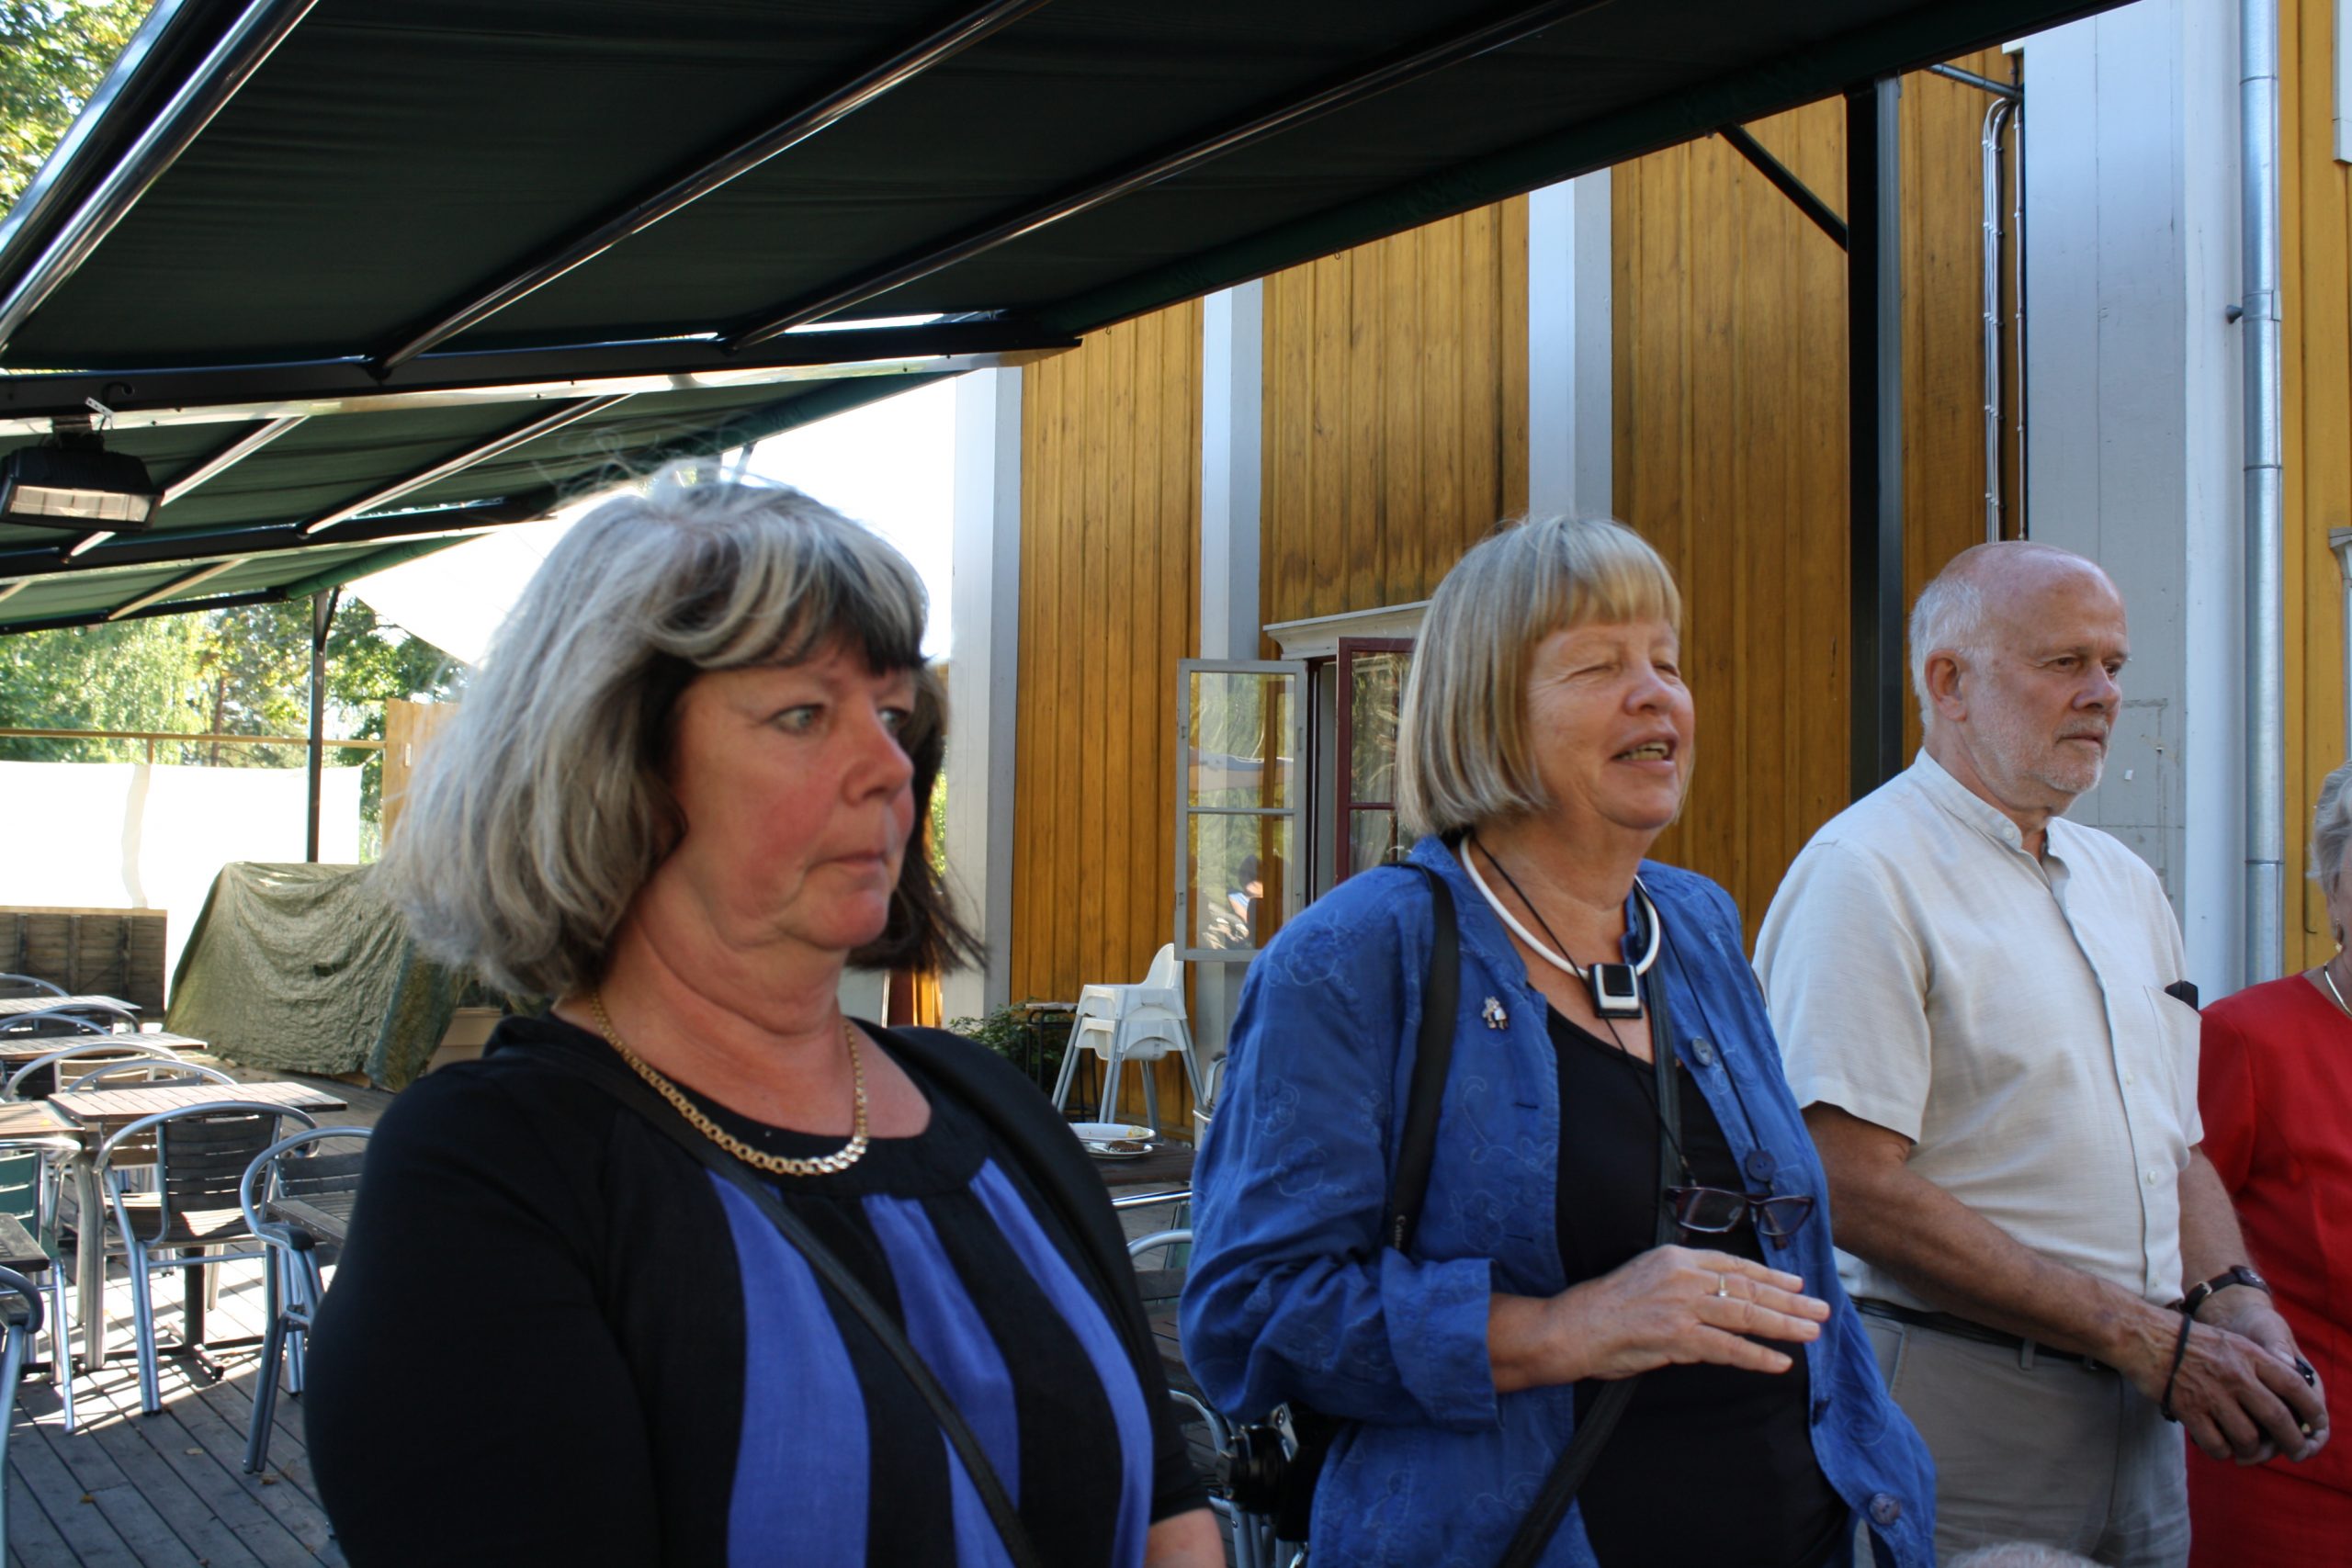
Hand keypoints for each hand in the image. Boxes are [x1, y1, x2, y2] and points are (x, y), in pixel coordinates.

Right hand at [1541, 1245, 1828, 1382]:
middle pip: (1748, 1288)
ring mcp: (1682, 1306)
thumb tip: (1718, 1296)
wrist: (1574, 1327)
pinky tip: (1780, 1363)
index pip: (1735, 1265)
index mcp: (1676, 1257)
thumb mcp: (1647, 1275)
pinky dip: (1757, 1356)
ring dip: (1783, 1326)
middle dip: (1789, 1301)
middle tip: (1820, 1310)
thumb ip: (1683, 1281)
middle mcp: (1684, 1276)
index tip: (1796, 1284)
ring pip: (1745, 1314)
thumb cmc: (1606, 1307)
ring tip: (1810, 1333)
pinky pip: (1727, 1348)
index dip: (1770, 1276)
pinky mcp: (1678, 1337)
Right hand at [2188, 1292, 2329, 1463]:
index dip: (2313, 1410)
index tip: (2319, 1425)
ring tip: (2247, 1449)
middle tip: (2296, 1452)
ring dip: (2251, 1450)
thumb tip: (2286, 1402)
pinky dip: (2222, 1452)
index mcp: (2248, 1355)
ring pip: (2248, 1438)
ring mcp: (2212, 1394)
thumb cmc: (2188, 1341)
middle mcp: (2235, 1375)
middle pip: (2278, 1419)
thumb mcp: (2230, 1343)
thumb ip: (2258, 1367)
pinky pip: (2217, 1445)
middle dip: (2293, 1442)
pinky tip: (2219, 1446)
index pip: (2294, 1386)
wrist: (2143, 1336)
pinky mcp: (2189, 1410)